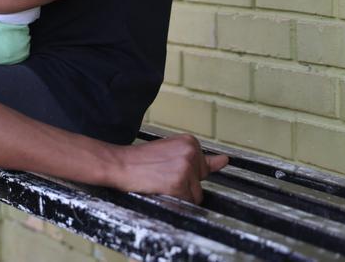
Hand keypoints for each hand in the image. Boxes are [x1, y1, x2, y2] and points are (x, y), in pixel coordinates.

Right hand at [112, 134, 228, 203]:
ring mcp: (186, 168)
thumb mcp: (171, 151)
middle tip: (162, 174)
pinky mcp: (179, 183)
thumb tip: (225, 161)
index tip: (171, 169)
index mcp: (190, 142)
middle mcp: (191, 152)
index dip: (185, 172)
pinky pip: (186, 202)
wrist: (119, 164)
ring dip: (179, 194)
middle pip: (200, 182)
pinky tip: (160, 188)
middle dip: (184, 183)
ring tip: (160, 181)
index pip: (203, 167)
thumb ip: (200, 159)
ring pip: (195, 195)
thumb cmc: (141, 160)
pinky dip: (174, 201)